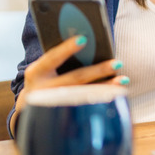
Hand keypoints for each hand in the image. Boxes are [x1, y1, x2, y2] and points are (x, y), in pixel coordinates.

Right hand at [11, 35, 126, 134]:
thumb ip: (59, 58)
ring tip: (123, 79)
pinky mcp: (64, 116)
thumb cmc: (44, 79)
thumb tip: (87, 42)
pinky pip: (87, 106)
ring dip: (106, 86)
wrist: (30, 109)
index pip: (52, 58)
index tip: (84, 39)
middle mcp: (43, 91)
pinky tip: (116, 93)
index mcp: (36, 73)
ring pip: (84, 94)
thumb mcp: (44, 69)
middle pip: (75, 78)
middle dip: (98, 70)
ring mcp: (54, 106)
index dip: (66, 49)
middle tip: (118, 63)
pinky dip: (103, 99)